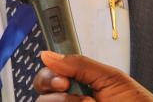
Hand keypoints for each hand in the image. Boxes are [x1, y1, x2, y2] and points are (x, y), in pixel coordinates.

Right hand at [34, 51, 152, 101]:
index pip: (50, 74)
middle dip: (52, 85)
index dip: (49, 73)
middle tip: (68, 88)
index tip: (62, 77)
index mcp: (80, 84)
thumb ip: (80, 65)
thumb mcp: (111, 79)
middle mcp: (71, 100)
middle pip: (41, 91)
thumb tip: (49, 55)